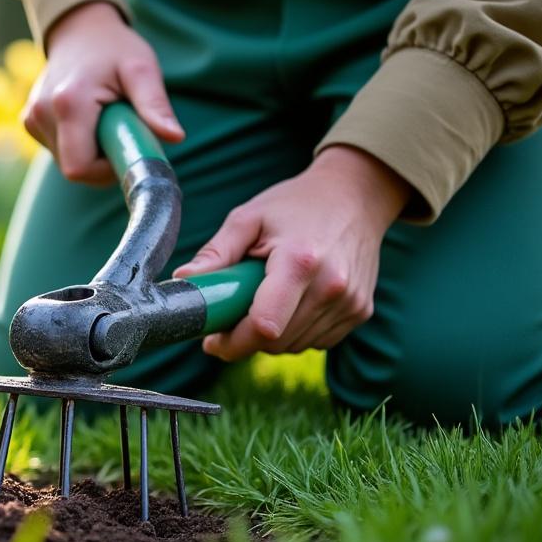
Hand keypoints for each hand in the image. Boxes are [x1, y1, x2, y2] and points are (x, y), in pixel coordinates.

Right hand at [23, 1, 184, 184]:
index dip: (106, 170)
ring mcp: (32, 119)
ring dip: (91, 152)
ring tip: (104, 118)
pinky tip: (88, 118)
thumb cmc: (114, 47)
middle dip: (102, 162)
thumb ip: (155, 104)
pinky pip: (59, 151)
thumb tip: (175, 137)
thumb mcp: (141, 69)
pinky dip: (79, 144)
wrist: (79, 28)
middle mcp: (42, 114)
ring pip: (67, 162)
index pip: (81, 169)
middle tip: (120, 130)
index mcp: (69, 103)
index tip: (125, 146)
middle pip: (74, 169)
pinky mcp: (30, 122)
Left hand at [172, 146, 412, 359]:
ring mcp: (350, 302)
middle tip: (231, 314)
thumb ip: (215, 253)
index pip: (263, 327)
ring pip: (294, 346)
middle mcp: (331, 287)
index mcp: (299, 261)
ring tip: (263, 299)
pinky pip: (315, 340)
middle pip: (275, 341)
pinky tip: (291, 301)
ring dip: (270, 336)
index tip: (211, 340)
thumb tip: (182, 282)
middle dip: (245, 337)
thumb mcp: (248, 218)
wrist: (356, 195)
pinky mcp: (360, 311)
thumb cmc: (295, 204)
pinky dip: (295, 331)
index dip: (232, 342)